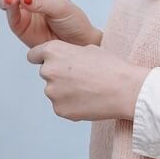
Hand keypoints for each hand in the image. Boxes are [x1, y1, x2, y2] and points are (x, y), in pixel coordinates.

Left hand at [27, 41, 150, 122]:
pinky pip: (61, 106)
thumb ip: (69, 53)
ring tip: (89, 90)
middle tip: (81, 78)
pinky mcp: (59, 109)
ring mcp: (52, 92)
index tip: (46, 62)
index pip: (34, 55)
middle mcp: (48, 70)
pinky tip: (88, 101)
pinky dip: (71, 105)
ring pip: (54, 91)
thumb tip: (63, 59)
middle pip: (46, 73)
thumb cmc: (112, 67)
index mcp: (53, 51)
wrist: (126, 90)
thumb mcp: (89, 49)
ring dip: (65, 91)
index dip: (41, 58)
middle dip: (58, 75)